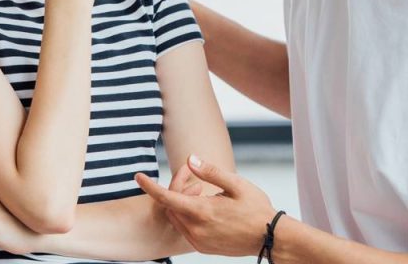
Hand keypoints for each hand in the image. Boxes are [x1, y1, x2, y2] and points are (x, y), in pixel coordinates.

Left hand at [135, 155, 276, 256]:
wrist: (270, 237)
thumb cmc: (256, 208)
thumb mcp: (237, 184)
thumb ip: (211, 172)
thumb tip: (190, 159)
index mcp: (202, 212)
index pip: (166, 198)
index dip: (149, 186)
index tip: (138, 176)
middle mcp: (196, 229)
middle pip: (171, 207)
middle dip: (175, 191)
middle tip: (193, 180)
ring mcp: (199, 241)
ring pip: (177, 219)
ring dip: (181, 205)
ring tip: (202, 194)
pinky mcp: (203, 248)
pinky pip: (185, 230)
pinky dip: (187, 217)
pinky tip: (205, 210)